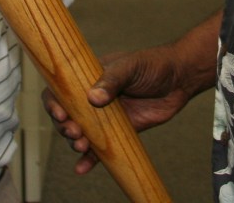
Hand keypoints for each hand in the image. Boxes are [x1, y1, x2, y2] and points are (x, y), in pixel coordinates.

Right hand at [44, 11, 221, 174]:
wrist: (179, 79)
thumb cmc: (153, 64)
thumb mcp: (131, 67)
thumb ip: (112, 80)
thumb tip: (92, 98)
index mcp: (89, 77)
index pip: (62, 89)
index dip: (54, 102)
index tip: (60, 113)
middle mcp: (92, 98)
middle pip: (67, 116)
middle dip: (65, 126)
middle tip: (75, 131)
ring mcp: (104, 117)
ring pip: (81, 134)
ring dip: (75, 143)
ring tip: (82, 146)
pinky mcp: (118, 133)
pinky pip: (100, 149)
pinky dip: (90, 160)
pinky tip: (81, 168)